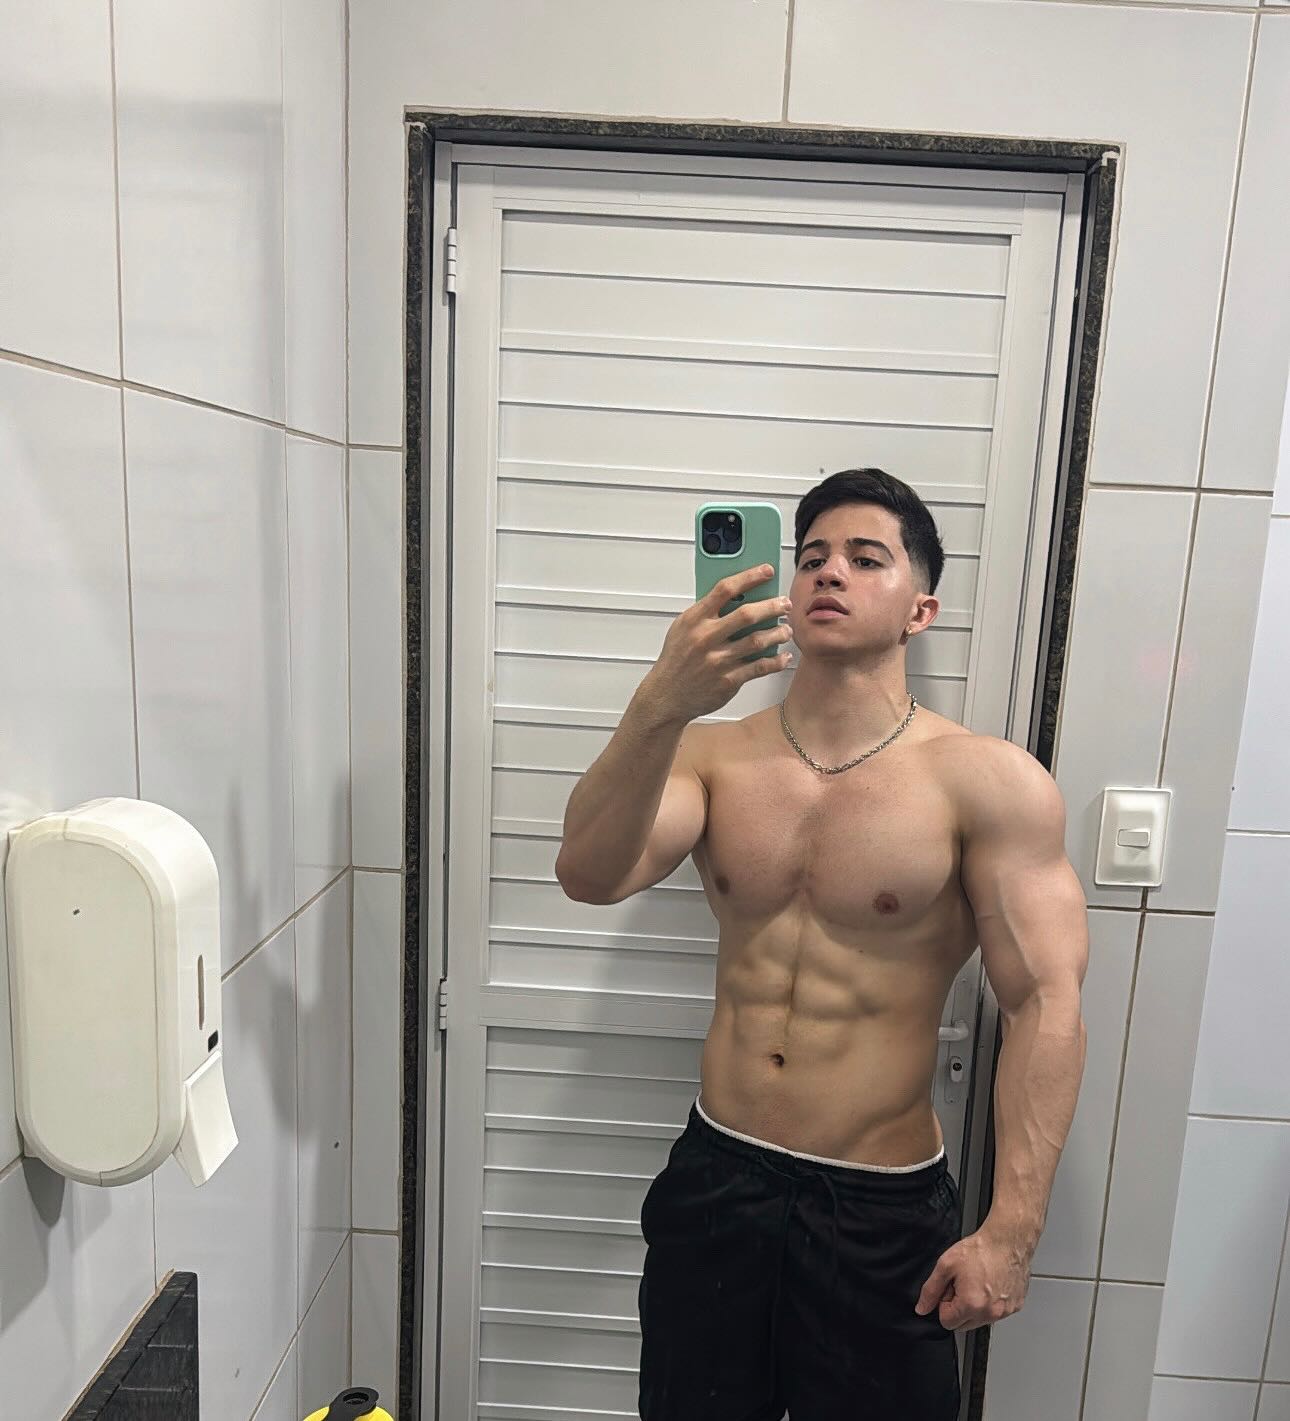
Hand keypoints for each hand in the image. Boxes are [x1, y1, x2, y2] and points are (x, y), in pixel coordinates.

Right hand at [642, 563, 793, 725]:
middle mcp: (706, 638)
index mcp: (694, 620)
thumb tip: (739, 596)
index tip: (767, 571)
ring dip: (778, 633)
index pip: (725, 589)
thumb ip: (706, 612)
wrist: (666, 696)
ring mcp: (718, 661)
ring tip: (786, 630)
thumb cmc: (676, 660)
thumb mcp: (682, 628)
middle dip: (772, 606)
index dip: (749, 577)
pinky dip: (775, 661)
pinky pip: (759, 668)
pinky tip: (783, 657)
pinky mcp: (728, 681)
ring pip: (757, 641)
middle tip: (785, 604)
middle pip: (747, 615)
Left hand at [913, 1227, 1031, 1332]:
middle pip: (963, 1325)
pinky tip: (991, 1284)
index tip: (950, 1288)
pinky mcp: (1015, 1307)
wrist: (1007, 1241)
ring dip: (975, 1307)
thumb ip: (931, 1290)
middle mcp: (990, 1313)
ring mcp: (1005, 1312)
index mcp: (971, 1305)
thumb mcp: (946, 1265)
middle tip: (963, 1284)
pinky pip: (996, 1314)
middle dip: (959, 1308)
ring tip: (978, 1283)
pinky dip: (991, 1303)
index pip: (947, 1322)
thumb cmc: (980, 1250)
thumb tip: (922, 1308)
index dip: (944, 1304)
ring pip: (980, 1320)